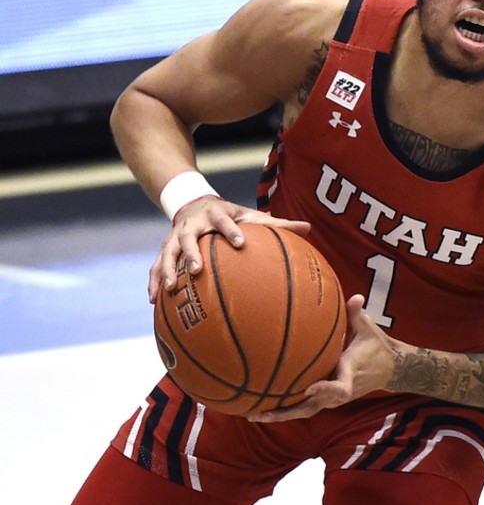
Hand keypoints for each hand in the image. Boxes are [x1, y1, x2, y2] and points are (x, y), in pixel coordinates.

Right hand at [149, 196, 311, 302]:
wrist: (195, 203)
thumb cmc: (230, 215)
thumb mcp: (250, 214)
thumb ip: (278, 223)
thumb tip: (308, 228)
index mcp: (216, 215)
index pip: (225, 222)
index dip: (231, 231)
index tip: (241, 243)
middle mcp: (193, 225)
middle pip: (188, 238)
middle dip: (191, 253)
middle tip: (196, 270)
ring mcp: (175, 237)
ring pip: (167, 253)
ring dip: (165, 270)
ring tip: (168, 289)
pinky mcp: (166, 249)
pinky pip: (155, 266)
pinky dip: (153, 282)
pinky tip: (153, 302)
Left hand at [249, 295, 397, 422]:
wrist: (391, 369)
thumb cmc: (376, 346)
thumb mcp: (368, 329)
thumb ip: (357, 314)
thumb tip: (356, 296)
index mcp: (349, 373)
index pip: (339, 388)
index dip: (325, 389)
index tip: (308, 388)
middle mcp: (340, 391)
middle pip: (312, 407)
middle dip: (286, 412)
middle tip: (259, 413)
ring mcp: (334, 399)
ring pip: (305, 411)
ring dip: (281, 415)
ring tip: (253, 415)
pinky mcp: (329, 400)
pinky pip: (306, 408)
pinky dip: (287, 410)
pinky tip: (265, 409)